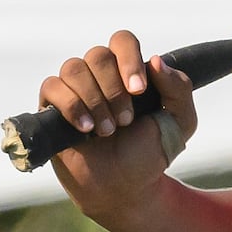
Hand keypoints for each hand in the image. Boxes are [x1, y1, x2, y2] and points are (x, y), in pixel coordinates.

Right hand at [35, 32, 197, 213]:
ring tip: (107, 131)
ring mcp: (73, 89)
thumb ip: (179, 89)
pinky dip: (71, 106)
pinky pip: (52, 86)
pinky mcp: (51, 107)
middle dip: (114, 89)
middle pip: (98, 54)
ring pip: (74, 68)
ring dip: (94, 100)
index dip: (129, 60)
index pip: (123, 41)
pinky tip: (85, 130)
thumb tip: (156, 60)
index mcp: (126, 72)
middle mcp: (98, 75)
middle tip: (126, 121)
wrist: (124, 190)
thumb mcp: (180, 122)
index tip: (140, 91)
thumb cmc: (149, 155)